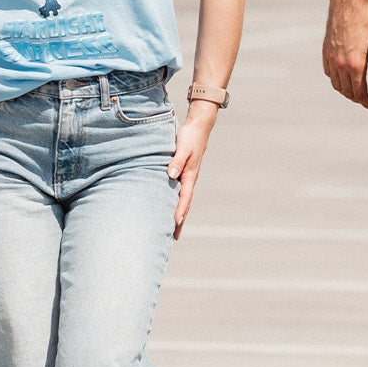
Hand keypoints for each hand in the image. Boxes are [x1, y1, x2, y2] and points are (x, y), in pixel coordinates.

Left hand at [169, 105, 215, 236]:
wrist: (198, 128)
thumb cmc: (189, 137)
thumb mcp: (182, 147)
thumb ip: (176, 161)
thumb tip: (171, 174)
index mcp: (189, 176)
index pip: (184, 198)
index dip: (179, 212)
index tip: (174, 224)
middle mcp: (189, 180)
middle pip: (185, 205)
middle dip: (179, 221)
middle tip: (173, 238)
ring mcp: (187, 178)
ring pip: (182, 200)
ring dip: (178, 215)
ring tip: (171, 230)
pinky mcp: (184, 174)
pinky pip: (179, 193)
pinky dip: (176, 203)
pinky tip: (169, 207)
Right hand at [321, 0, 367, 110]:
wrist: (347, 2)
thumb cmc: (366, 20)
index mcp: (356, 64)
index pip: (360, 93)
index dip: (367, 103)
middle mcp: (340, 64)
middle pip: (348, 92)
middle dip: (359, 99)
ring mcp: (331, 58)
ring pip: (337, 85)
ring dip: (347, 91)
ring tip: (358, 91)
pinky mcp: (325, 51)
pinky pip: (329, 73)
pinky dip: (337, 80)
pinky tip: (346, 78)